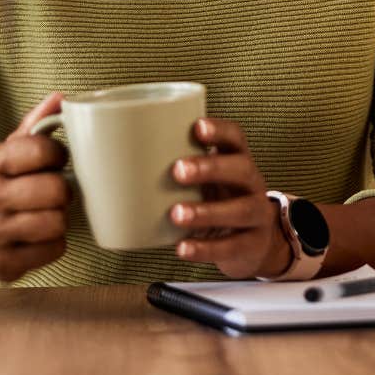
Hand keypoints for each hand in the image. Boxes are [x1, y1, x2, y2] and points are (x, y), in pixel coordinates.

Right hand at [0, 92, 69, 281]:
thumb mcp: (8, 152)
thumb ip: (35, 124)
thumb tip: (62, 96)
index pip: (42, 149)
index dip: (60, 154)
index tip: (57, 160)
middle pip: (55, 190)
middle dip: (63, 190)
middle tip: (55, 192)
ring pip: (57, 222)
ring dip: (60, 218)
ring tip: (47, 213)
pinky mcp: (3, 265)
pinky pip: (54, 250)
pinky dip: (54, 244)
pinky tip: (39, 237)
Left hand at [168, 118, 290, 278]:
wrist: (256, 241)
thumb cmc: (218, 201)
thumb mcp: (207, 180)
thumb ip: (178, 168)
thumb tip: (116, 165)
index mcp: (238, 161)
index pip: (236, 138)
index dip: (220, 131)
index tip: (197, 126)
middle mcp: (252, 184)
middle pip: (242, 170)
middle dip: (210, 168)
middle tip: (178, 170)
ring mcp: (257, 215)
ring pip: (241, 210)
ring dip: (207, 211)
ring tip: (176, 214)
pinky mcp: (252, 245)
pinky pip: (232, 246)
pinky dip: (206, 248)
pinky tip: (183, 247)